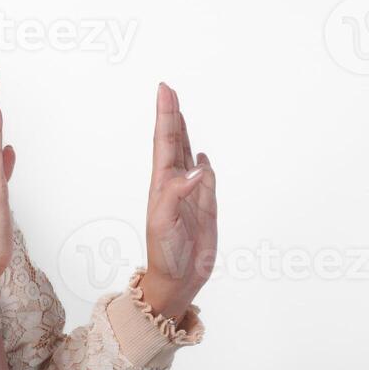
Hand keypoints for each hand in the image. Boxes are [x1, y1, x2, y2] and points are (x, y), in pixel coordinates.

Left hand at [138, 83, 215, 324]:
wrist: (177, 278)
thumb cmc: (164, 253)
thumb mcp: (164, 223)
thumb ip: (177, 193)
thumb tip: (196, 167)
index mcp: (162, 185)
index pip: (164, 143)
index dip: (166, 116)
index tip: (165, 91)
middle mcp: (175, 185)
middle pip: (175, 142)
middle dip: (172, 116)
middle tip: (169, 90)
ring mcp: (191, 195)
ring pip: (188, 156)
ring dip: (185, 134)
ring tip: (180, 113)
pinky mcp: (206, 207)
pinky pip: (206, 179)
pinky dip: (204, 164)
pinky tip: (202, 156)